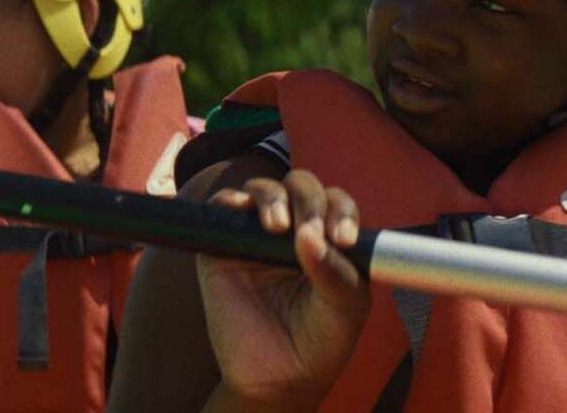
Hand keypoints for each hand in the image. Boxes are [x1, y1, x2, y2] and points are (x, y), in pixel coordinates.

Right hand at [196, 169, 369, 409]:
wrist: (276, 379)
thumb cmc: (318, 342)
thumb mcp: (344, 309)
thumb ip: (335, 272)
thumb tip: (309, 236)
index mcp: (329, 240)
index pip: (337, 204)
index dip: (341, 211)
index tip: (343, 238)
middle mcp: (294, 231)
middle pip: (302, 187)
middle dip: (309, 201)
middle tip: (311, 231)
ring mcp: (256, 236)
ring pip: (264, 189)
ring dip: (273, 198)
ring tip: (278, 227)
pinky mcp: (222, 247)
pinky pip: (223, 208)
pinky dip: (232, 201)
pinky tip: (244, 213)